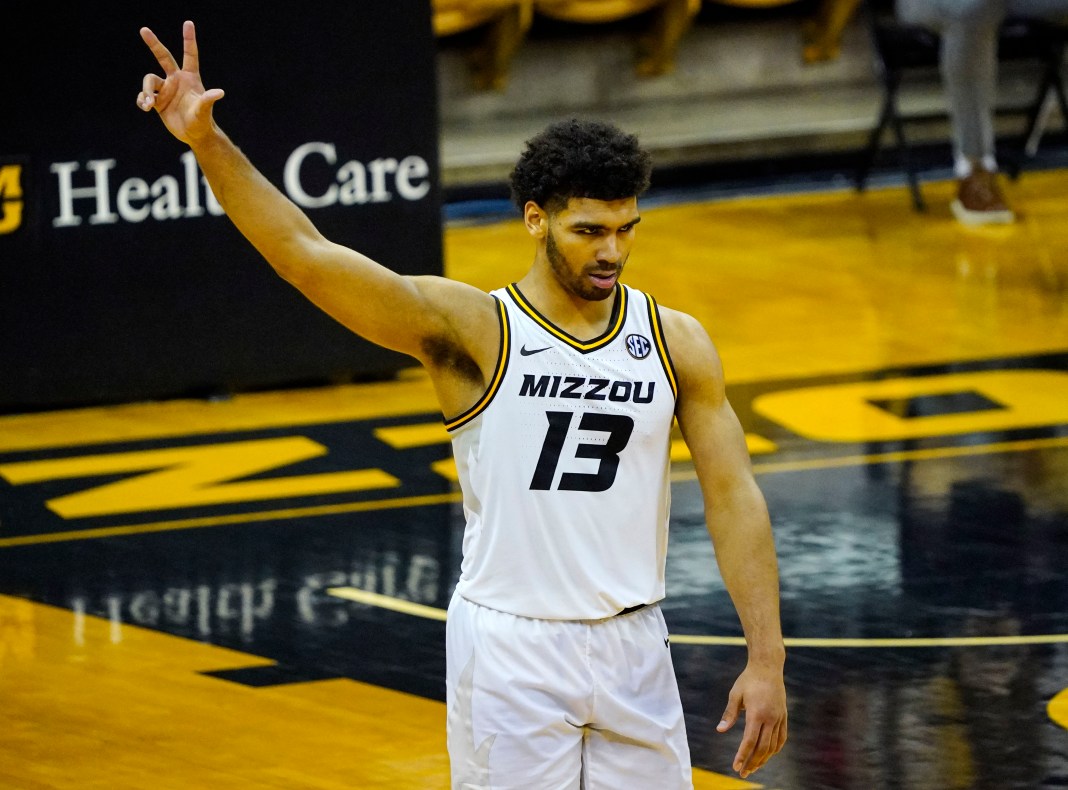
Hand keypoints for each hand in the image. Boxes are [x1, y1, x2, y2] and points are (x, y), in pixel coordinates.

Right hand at [136, 20, 223, 144]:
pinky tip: (145, 107)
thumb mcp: (204, 110)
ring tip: (149, 104)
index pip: (190, 55)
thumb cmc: (202, 121)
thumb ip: (208, 99)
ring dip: (146, 91)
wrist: (194, 135)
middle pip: (163, 57)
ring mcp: (166, 90)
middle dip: (153, 43)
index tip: (188, 23)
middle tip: (143, 29)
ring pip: (149, 81)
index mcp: (189, 78)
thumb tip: (220, 92)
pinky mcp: (158, 101)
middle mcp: (176, 80)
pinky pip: (144, 96)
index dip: (189, 40)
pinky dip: (142, 100)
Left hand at [716, 662, 787, 778]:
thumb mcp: (735, 694)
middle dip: (752, 762)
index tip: (736, 767)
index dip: (742, 756)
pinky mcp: (784, 716)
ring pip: (773, 745)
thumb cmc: (748, 680)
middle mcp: (770, 718)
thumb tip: (720, 730)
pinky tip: (768, 755)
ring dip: (763, 759)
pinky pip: (781, 738)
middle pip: (762, 747)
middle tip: (743, 773)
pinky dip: (775, 749)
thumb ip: (729, 714)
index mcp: (757, 713)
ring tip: (754, 767)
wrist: (768, 667)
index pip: (749, 741)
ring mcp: (779, 718)